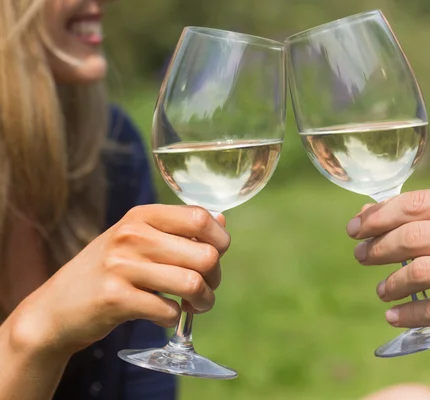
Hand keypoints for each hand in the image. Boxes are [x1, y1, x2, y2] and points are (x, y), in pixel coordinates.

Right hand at [8, 204, 229, 355]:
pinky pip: (169, 311)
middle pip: (205, 255)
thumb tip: (221, 220)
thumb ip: (177, 230)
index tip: (216, 256)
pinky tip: (163, 315)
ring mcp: (120, 267)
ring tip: (193, 306)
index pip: (200, 218)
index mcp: (141, 216)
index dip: (220, 240)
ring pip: (193, 283)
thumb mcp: (137, 240)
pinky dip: (174, 318)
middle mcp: (131, 235)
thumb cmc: (107, 272)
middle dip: (215, 278)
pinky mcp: (115, 299)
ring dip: (203, 302)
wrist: (55, 309)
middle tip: (204, 289)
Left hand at [346, 185, 429, 357]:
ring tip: (382, 288)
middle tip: (360, 255)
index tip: (356, 227)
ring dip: (390, 282)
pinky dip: (408, 313)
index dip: (379, 215)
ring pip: (420, 271)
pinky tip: (394, 314)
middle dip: (377, 247)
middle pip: (414, 235)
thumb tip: (370, 214)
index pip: (418, 203)